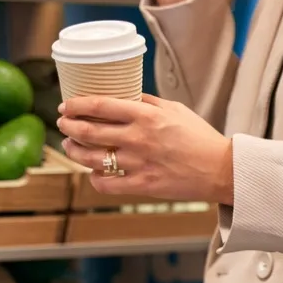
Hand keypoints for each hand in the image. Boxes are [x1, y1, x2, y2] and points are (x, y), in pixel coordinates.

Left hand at [57, 94, 233, 203]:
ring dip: (74, 151)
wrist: (220, 169)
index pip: (100, 105)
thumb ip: (148, 103)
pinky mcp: (143, 185)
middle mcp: (138, 138)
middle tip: (62, 124)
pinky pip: (107, 184)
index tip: (66, 105)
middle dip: (69, 127)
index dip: (77, 105)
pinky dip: (95, 179)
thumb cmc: (201, 138)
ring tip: (70, 146)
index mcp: (146, 116)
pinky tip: (93, 174)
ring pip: (91, 158)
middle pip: (89, 131)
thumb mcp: (176, 110)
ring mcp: (138, 163)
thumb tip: (126, 97)